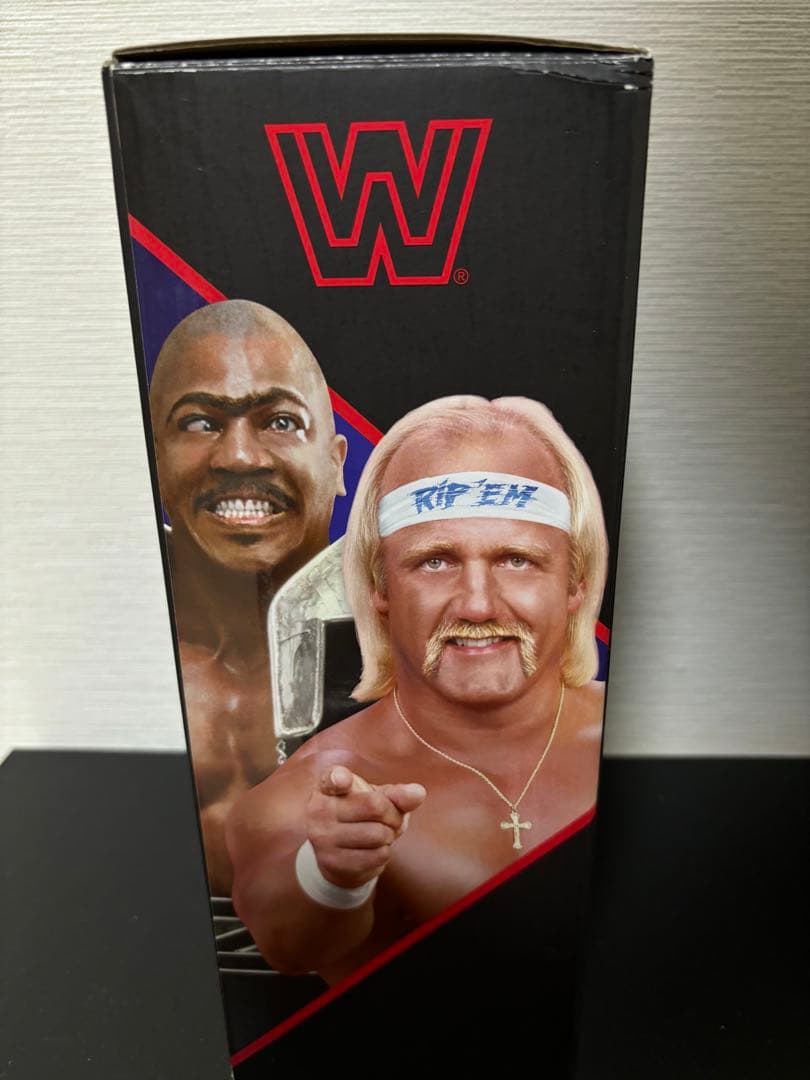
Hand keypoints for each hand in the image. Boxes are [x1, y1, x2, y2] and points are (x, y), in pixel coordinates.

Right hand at [305, 765, 425, 889]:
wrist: (338, 855)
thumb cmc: (359, 816)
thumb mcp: (375, 797)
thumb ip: (397, 794)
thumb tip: (419, 793)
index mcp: (327, 785)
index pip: (332, 779)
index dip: (339, 778)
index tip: (343, 780)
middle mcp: (319, 810)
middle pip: (375, 806)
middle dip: (393, 814)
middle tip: (390, 818)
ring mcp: (323, 838)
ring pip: (378, 834)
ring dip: (389, 835)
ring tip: (379, 833)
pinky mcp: (333, 863)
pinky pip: (378, 856)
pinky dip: (384, 852)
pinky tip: (372, 849)